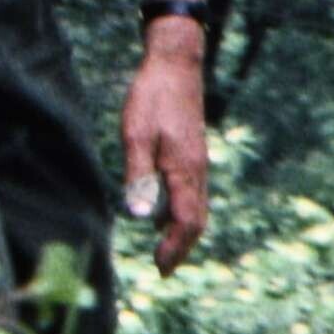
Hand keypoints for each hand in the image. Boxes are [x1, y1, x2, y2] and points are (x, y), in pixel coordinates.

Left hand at [121, 37, 215, 270]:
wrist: (176, 65)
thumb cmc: (152, 97)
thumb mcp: (135, 135)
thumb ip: (138, 175)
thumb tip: (139, 215)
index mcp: (183, 169)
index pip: (185, 221)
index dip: (174, 248)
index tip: (160, 268)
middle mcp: (197, 170)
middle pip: (197, 220)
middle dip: (182, 247)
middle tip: (163, 269)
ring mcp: (198, 162)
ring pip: (198, 207)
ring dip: (184, 232)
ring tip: (165, 251)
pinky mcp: (194, 153)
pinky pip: (194, 193)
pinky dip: (184, 212)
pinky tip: (165, 215)